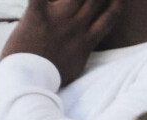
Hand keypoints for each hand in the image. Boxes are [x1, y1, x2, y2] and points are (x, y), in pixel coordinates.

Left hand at [0, 0, 121, 85]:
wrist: (29, 85)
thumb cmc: (47, 80)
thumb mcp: (73, 69)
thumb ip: (81, 51)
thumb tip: (86, 46)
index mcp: (85, 41)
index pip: (110, 16)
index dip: (117, 2)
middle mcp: (76, 26)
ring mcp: (57, 19)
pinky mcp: (36, 15)